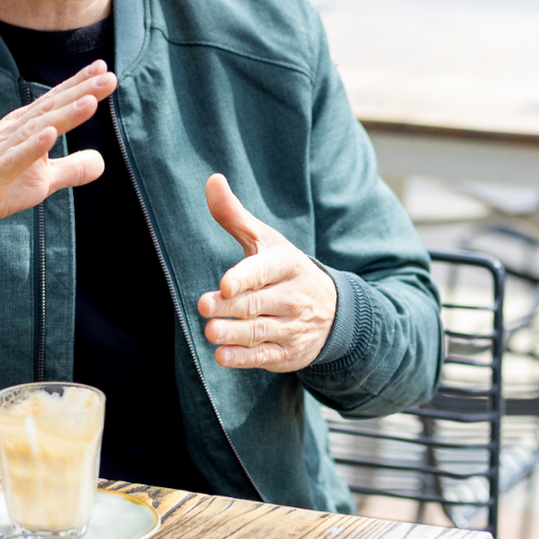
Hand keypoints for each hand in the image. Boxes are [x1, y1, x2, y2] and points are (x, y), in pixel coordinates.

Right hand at [0, 63, 117, 239]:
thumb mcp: (40, 182)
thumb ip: (70, 169)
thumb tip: (102, 162)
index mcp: (24, 128)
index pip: (54, 102)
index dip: (79, 85)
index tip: (103, 68)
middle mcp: (13, 133)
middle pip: (49, 109)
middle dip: (80, 92)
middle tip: (107, 76)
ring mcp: (0, 153)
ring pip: (35, 129)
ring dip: (63, 115)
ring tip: (90, 101)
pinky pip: (13, 160)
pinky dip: (31, 147)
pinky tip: (50, 135)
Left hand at [196, 173, 336, 371]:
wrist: (334, 312)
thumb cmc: (284, 270)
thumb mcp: (265, 241)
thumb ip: (234, 215)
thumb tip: (212, 180)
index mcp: (286, 265)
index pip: (264, 271)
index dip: (245, 277)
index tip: (225, 283)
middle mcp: (292, 297)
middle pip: (257, 303)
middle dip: (231, 306)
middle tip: (205, 306)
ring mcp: (291, 327)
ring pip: (259, 331)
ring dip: (234, 334)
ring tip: (211, 332)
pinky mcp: (287, 353)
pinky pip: (264, 356)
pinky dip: (244, 358)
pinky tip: (223, 356)